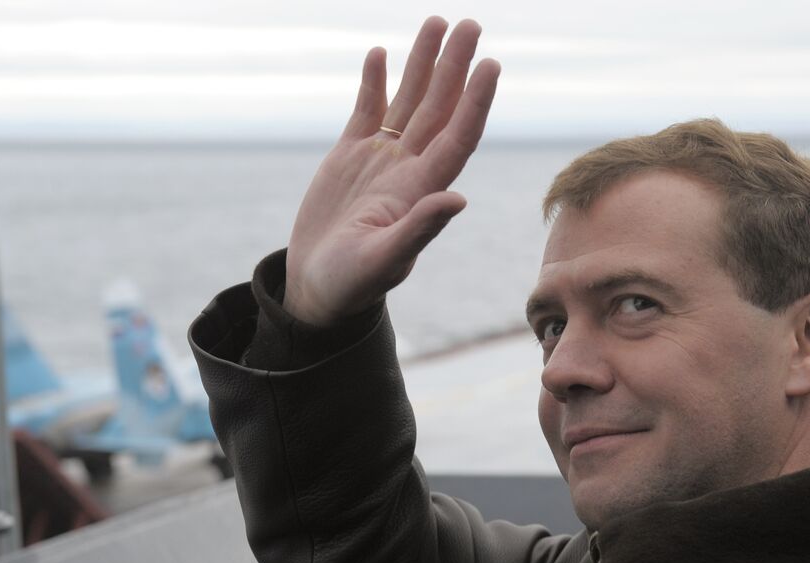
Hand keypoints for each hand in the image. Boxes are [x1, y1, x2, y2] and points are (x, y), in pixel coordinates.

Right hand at [284, 17, 499, 325]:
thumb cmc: (352, 284)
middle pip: (439, 108)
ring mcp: (380, 160)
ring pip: (408, 101)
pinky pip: (367, 111)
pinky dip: (374, 83)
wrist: (318, 289)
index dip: (475, 102)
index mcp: (422, 190)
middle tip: (471, 25)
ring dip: (423, 64)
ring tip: (437, 23)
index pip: (458, 137)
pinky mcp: (349, 157)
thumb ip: (418, 229)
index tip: (490, 65)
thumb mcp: (383, 260)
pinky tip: (381, 54)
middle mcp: (408, 168)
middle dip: (455, 66)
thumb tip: (457, 198)